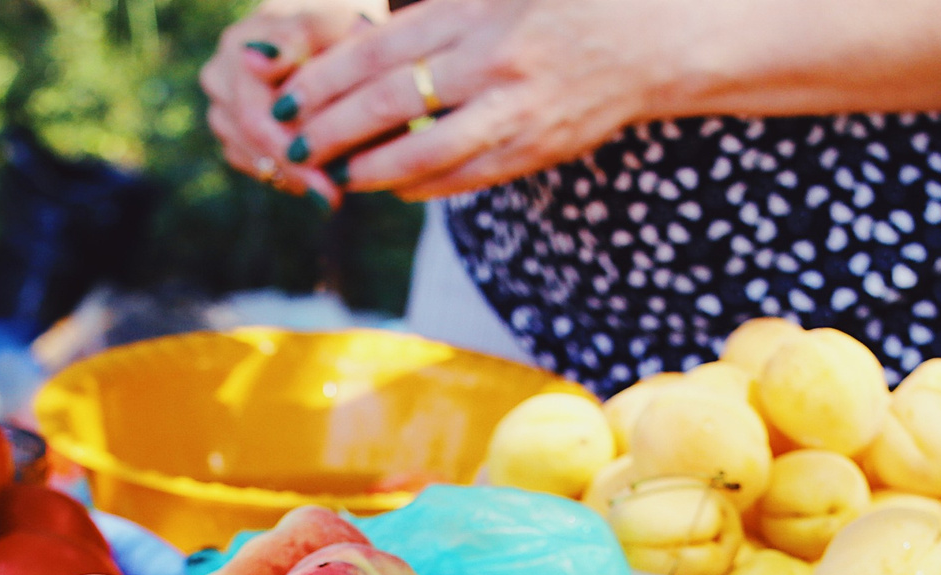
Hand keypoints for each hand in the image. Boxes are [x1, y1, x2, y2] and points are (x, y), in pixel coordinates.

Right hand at [202, 0, 384, 203]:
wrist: (330, 35)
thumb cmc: (337, 26)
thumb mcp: (327, 23)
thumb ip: (295, 37)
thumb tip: (255, 60)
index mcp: (237, 46)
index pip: (254, 113)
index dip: (289, 148)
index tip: (327, 180)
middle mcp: (219, 76)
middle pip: (249, 138)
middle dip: (294, 170)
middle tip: (332, 199)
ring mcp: (221, 105)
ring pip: (249, 157)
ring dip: (290, 175)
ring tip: (330, 189)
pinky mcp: (231, 131)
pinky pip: (253, 165)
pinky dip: (284, 174)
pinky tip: (314, 177)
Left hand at [269, 0, 664, 202]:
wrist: (655, 41)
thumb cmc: (571, 0)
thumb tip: (384, 10)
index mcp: (473, 11)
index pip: (376, 50)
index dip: (323, 78)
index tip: (286, 95)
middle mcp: (490, 61)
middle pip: (389, 102)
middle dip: (332, 127)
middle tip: (293, 143)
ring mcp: (515, 111)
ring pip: (426, 150)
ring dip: (374, 168)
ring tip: (338, 175)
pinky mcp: (537, 148)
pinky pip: (469, 175)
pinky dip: (428, 185)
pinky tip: (397, 189)